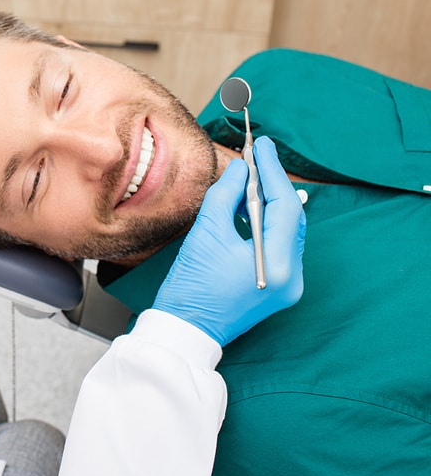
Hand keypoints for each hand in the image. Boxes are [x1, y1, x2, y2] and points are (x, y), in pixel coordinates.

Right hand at [152, 136, 305, 346]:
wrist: (185, 330)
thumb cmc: (190, 287)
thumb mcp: (206, 233)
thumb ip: (226, 195)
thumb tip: (241, 169)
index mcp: (278, 265)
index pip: (284, 206)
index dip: (272, 170)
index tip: (261, 145)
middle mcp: (292, 277)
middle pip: (291, 218)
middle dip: (273, 184)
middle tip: (257, 155)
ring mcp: (288, 285)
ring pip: (287, 230)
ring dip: (269, 202)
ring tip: (251, 177)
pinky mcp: (278, 287)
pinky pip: (279, 245)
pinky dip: (266, 223)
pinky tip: (251, 207)